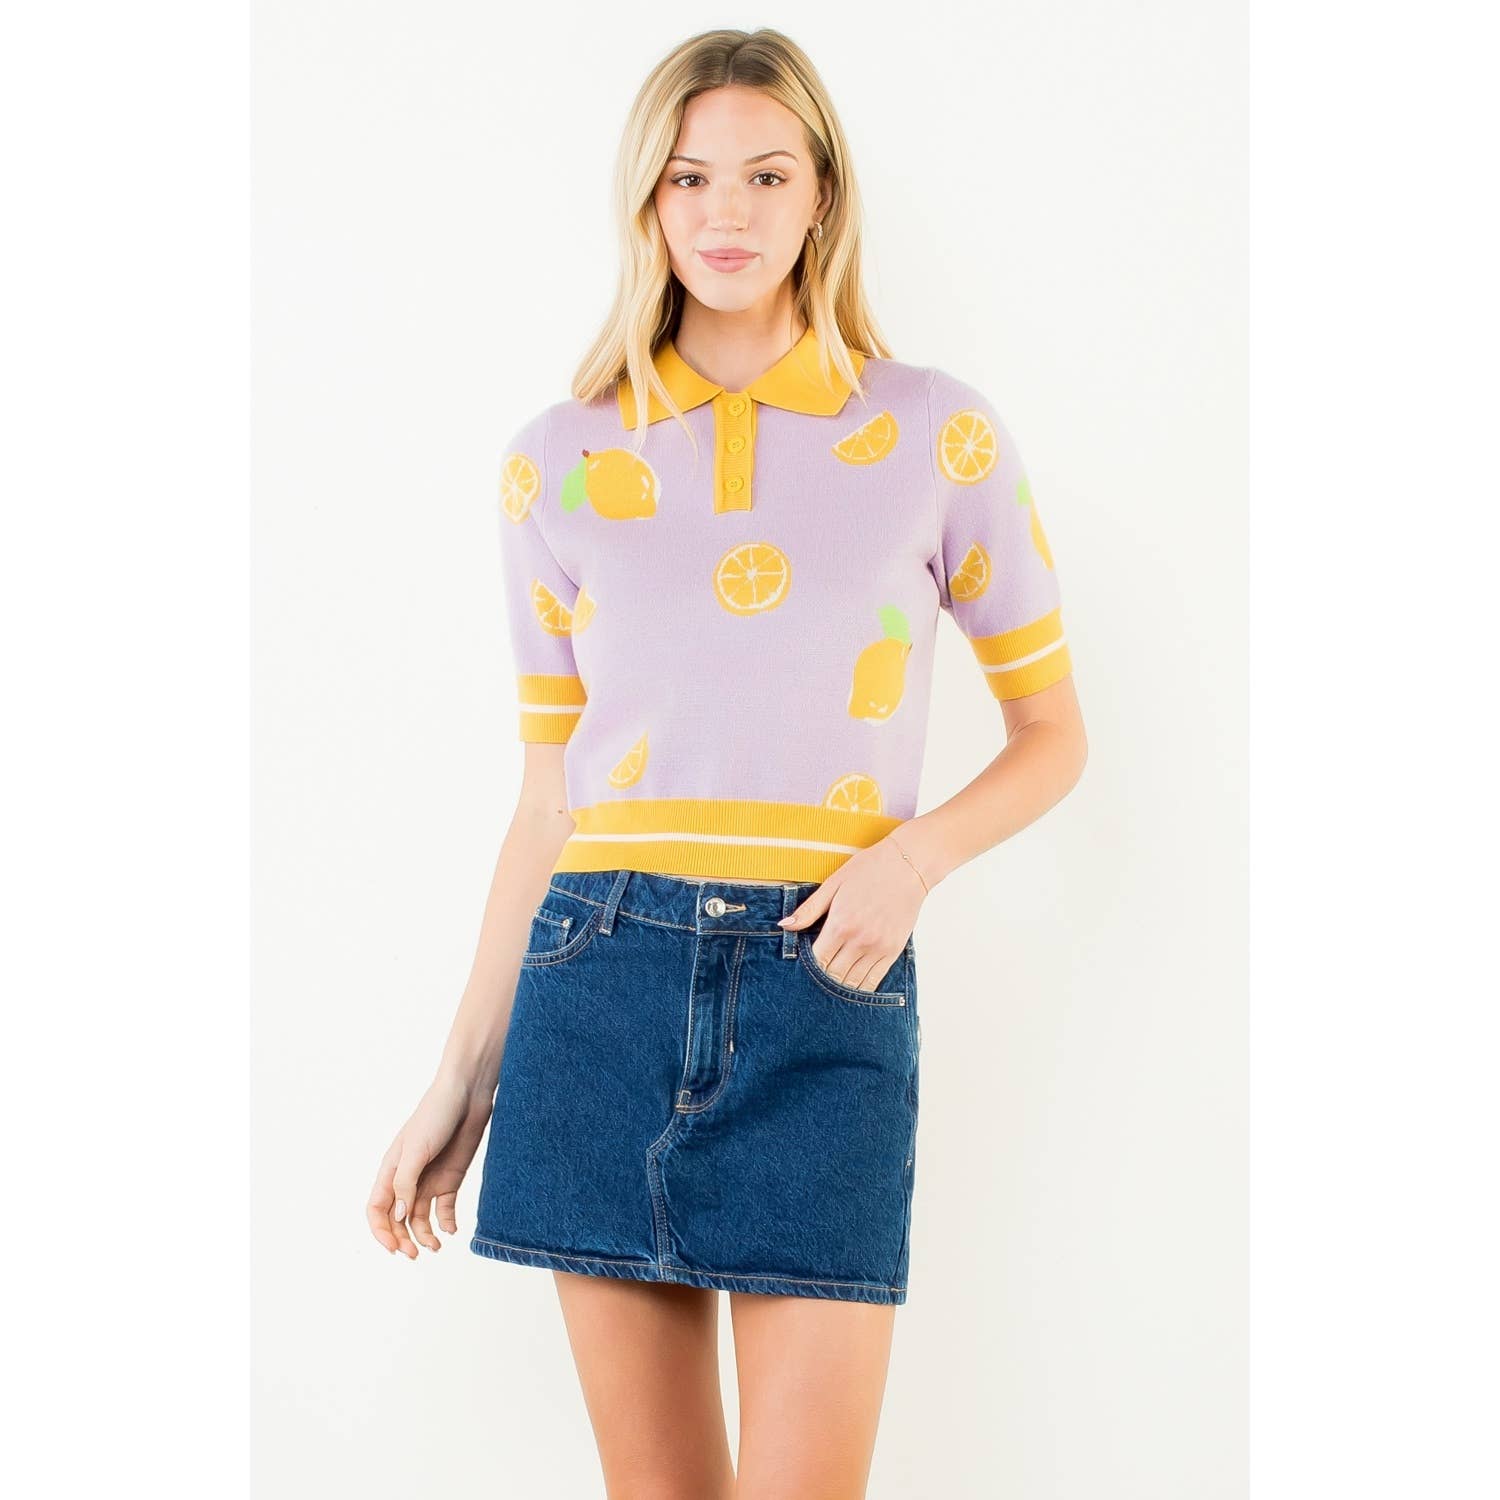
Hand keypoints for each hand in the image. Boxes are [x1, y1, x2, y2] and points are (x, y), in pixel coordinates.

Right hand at [365, 1072, 491, 1258]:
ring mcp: (429, 1179)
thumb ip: (405, 1183)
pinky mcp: (450, 1178)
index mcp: (391, 1170)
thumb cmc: (436, 1115)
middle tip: (415, 1255)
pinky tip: (451, 1229)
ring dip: (425, 1235)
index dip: (381, 1231)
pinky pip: (444, 1208)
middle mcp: (408, 1179)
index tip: (395, 1248)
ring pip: (420, 1217)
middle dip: (404, 1238)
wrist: (468, 1094)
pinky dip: (446, 1222)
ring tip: (437, 1246)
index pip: (377, 1209)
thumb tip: (398, 1216)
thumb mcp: (416, 1150)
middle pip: (398, 1218)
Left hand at [778, 830, 931, 991]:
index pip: (817, 960)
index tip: (804, 963)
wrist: (908, 865)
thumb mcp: (834, 884)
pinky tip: (852, 982)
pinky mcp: (893, 951)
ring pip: (852, 982)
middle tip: (815, 975)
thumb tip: (784, 925)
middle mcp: (859, 940)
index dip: (808, 965)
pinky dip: (860, 986)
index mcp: (840, 924)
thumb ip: (809, 909)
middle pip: (833, 975)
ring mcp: (878, 948)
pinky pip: (874, 981)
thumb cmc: (868, 869)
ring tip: (832, 979)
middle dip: (822, 977)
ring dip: (840, 985)